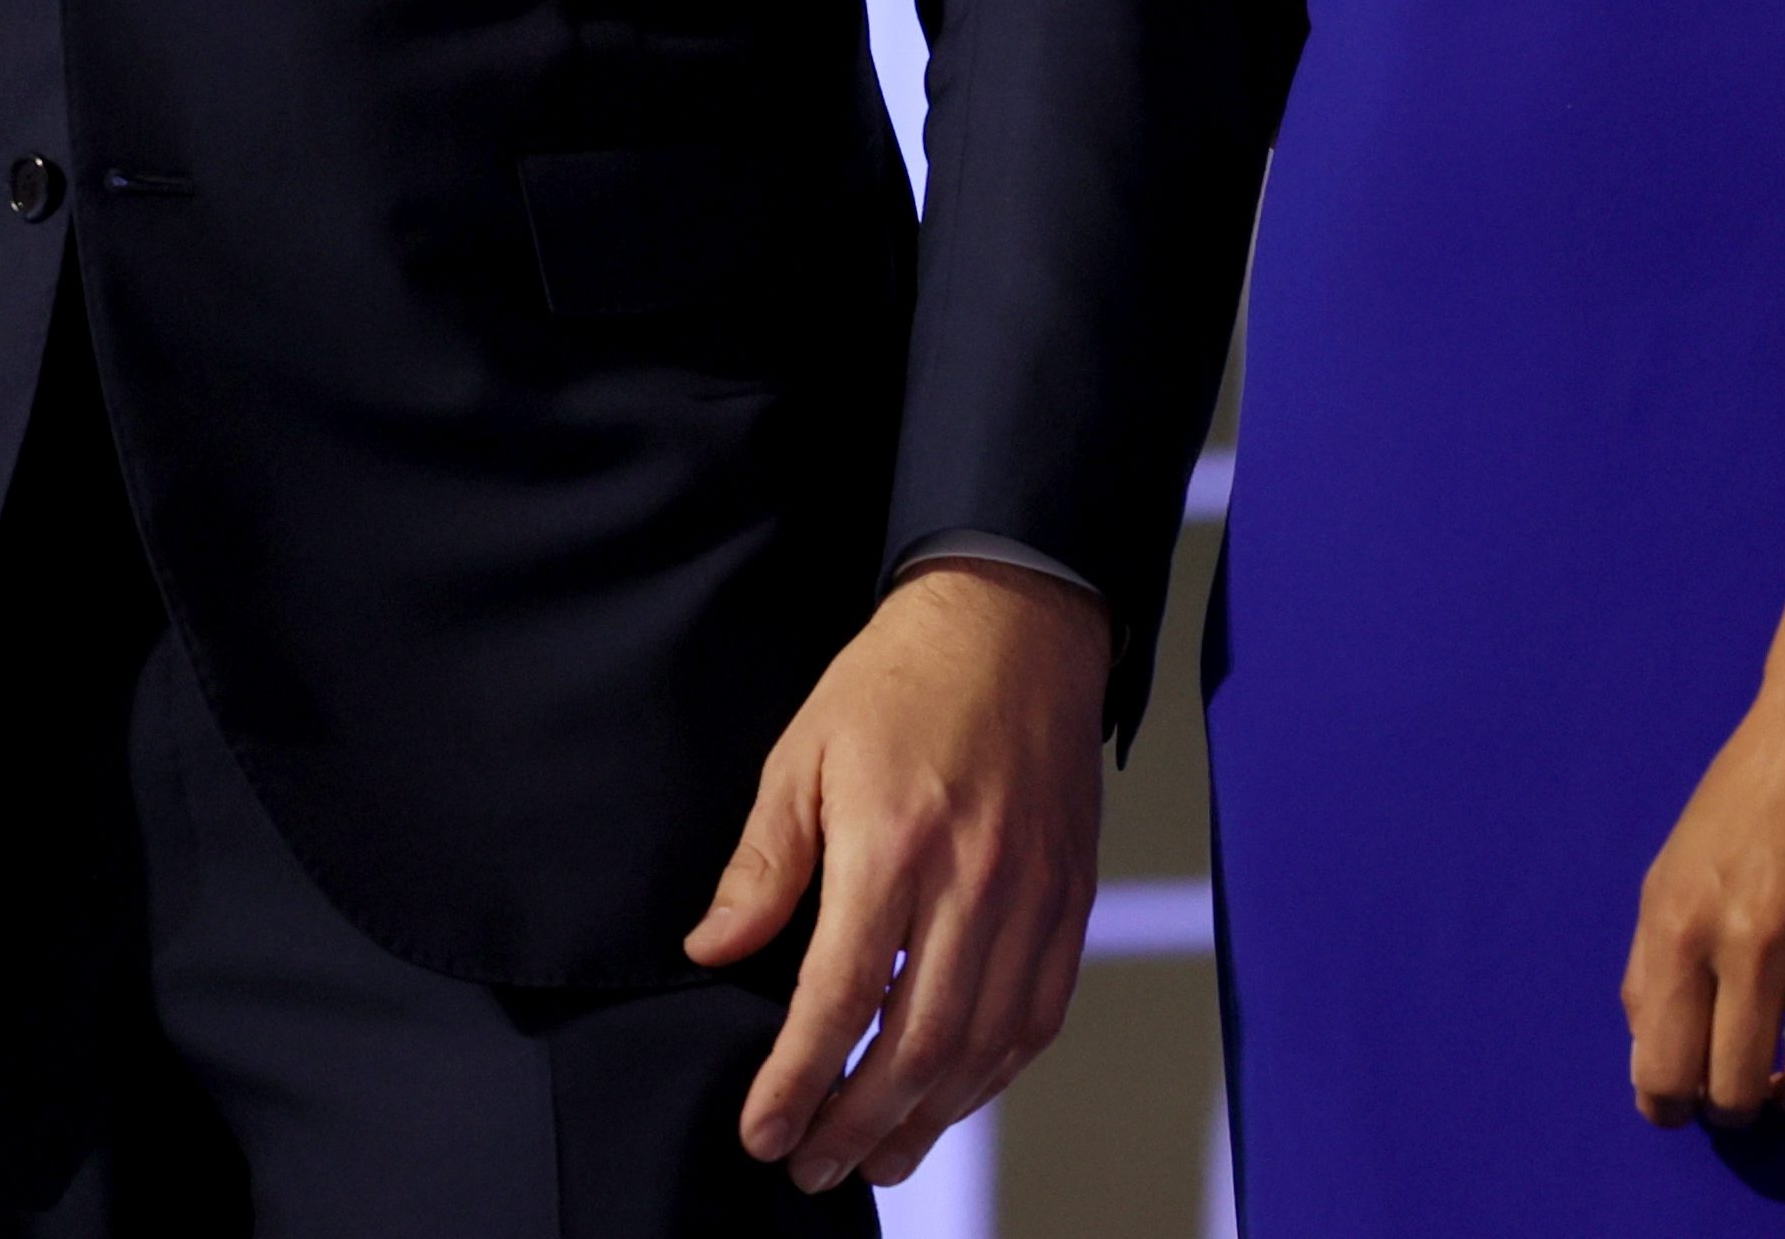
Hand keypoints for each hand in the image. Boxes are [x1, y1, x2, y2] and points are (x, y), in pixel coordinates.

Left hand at [687, 559, 1109, 1196]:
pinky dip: (993, 1073)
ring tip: (875, 1156)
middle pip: (917, 1045)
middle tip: (811, 1166)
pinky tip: (952, 1094)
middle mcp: (972, 880)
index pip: (840, 998)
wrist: (1014, 619)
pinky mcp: (1071, 899)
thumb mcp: (803, 752)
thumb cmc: (900, 680)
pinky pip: (1038, 1017)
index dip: (798, 1081)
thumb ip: (764, 864)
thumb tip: (713, 950)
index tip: (763, 1132)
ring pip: (983, 1048)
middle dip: (857, 1123)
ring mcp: (1032, 895)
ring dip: (926, 1119)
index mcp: (893, 841)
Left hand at [1622, 650, 1784, 1126]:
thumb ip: (1649, 962)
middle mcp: (1746, 938)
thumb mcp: (1671, 866)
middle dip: (1743, 1108)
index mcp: (1678, 920)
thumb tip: (1648, 1057)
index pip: (1662, 1069)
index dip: (1673, 1105)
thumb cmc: (1746, 794)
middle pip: (1739, 1092)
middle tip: (1753, 1088)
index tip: (1689, 1102)